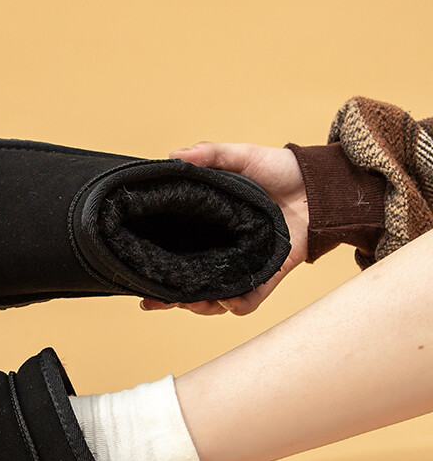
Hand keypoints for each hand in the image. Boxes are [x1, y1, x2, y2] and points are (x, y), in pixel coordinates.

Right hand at [141, 142, 308, 315]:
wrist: (322, 182)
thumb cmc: (281, 170)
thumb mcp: (241, 156)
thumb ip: (210, 155)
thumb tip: (174, 156)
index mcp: (209, 230)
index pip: (176, 255)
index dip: (156, 272)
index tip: (139, 282)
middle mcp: (223, 253)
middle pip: (191, 285)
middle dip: (172, 299)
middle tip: (157, 299)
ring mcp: (245, 265)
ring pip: (216, 300)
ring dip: (201, 305)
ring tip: (191, 301)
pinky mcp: (269, 272)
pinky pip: (251, 299)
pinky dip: (239, 305)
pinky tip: (227, 301)